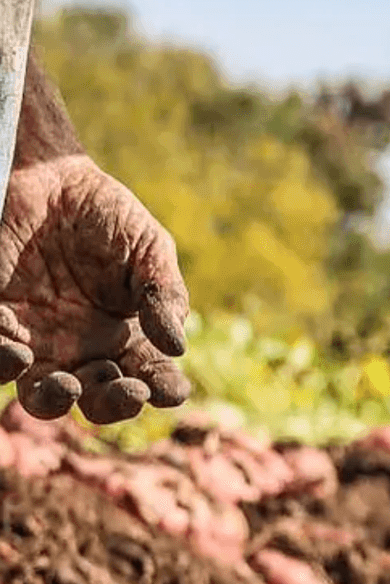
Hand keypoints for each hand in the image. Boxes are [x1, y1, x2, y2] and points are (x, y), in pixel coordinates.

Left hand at [0, 155, 191, 423]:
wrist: (47, 179)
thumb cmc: (107, 214)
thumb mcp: (150, 248)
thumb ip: (165, 294)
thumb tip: (177, 347)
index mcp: (127, 337)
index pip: (150, 377)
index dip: (163, 390)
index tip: (168, 389)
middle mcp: (83, 350)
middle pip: (97, 399)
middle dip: (112, 405)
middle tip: (122, 388)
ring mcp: (38, 342)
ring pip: (42, 397)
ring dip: (55, 401)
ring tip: (66, 384)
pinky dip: (6, 365)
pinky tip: (20, 353)